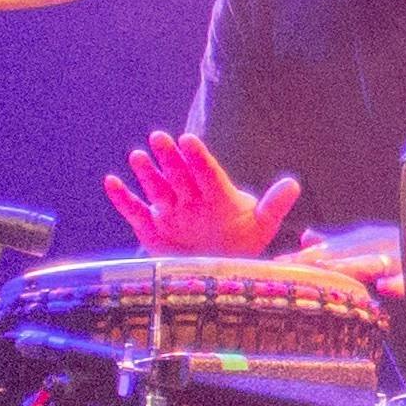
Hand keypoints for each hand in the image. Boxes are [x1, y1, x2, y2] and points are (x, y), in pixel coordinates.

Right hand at [104, 131, 297, 256]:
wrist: (218, 269)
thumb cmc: (242, 243)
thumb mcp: (261, 225)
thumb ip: (273, 205)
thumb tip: (293, 184)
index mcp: (217, 195)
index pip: (207, 173)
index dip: (198, 158)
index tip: (189, 140)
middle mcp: (191, 198)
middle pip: (180, 175)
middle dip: (170, 157)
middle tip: (160, 137)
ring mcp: (170, 211)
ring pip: (157, 188)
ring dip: (147, 173)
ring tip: (138, 155)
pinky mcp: (152, 227)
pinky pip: (135, 211)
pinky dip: (123, 199)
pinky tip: (111, 182)